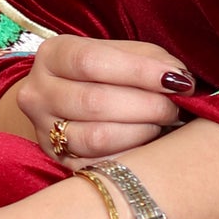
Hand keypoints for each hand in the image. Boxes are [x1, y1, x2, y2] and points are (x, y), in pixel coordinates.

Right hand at [13, 36, 193, 162]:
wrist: (67, 102)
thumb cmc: (105, 74)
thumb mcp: (121, 54)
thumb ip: (150, 60)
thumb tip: (180, 80)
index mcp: (53, 55)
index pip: (91, 62)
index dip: (138, 72)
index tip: (176, 80)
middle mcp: (38, 92)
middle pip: (94, 102)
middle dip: (146, 106)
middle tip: (174, 108)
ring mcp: (44, 131)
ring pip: (96, 138)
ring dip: (140, 133)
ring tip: (161, 125)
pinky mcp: (58, 161)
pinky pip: (98, 165)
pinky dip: (129, 156)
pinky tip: (147, 146)